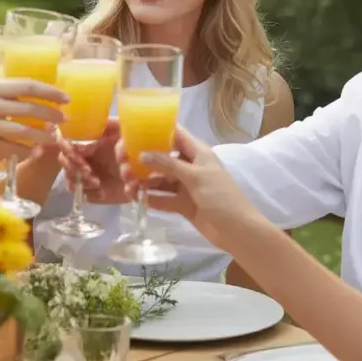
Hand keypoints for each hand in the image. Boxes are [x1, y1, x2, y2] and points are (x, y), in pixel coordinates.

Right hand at [0, 78, 68, 158]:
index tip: (66, 98)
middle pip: (30, 109)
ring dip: (44, 136)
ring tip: (55, 138)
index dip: (50, 92)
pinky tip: (36, 151)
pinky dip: (27, 151)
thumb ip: (0, 91)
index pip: (27, 86)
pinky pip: (13, 149)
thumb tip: (32, 93)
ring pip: (25, 132)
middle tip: (64, 119)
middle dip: (52, 115)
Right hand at [57, 119, 127, 202]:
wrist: (147, 170)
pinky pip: (81, 193)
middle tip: (89, 173)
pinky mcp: (92, 189)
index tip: (80, 158)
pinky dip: (89, 193)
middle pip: (64, 161)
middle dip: (74, 168)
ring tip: (97, 183)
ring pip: (70, 177)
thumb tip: (87, 142)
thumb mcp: (124, 129)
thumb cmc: (135, 144)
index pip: (66, 143)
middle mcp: (83, 155)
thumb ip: (108, 127)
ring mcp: (86, 173)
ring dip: (81, 181)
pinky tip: (102, 192)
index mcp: (87, 139)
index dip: (69, 151)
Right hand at [118, 127, 258, 249]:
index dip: (156, 130)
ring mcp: (186, 186)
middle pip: (163, 157)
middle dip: (144, 160)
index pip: (175, 134)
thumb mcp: (195, 176)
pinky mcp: (183, 204)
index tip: (132, 131)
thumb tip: (142, 154)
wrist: (237, 230)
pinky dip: (151, 198)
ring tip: (128, 184)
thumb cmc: (221, 197)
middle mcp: (190, 166)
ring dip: (145, 181)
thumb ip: (168, 164)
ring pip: (161, 179)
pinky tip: (135, 198)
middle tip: (124, 164)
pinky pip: (163, 198)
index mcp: (198, 152)